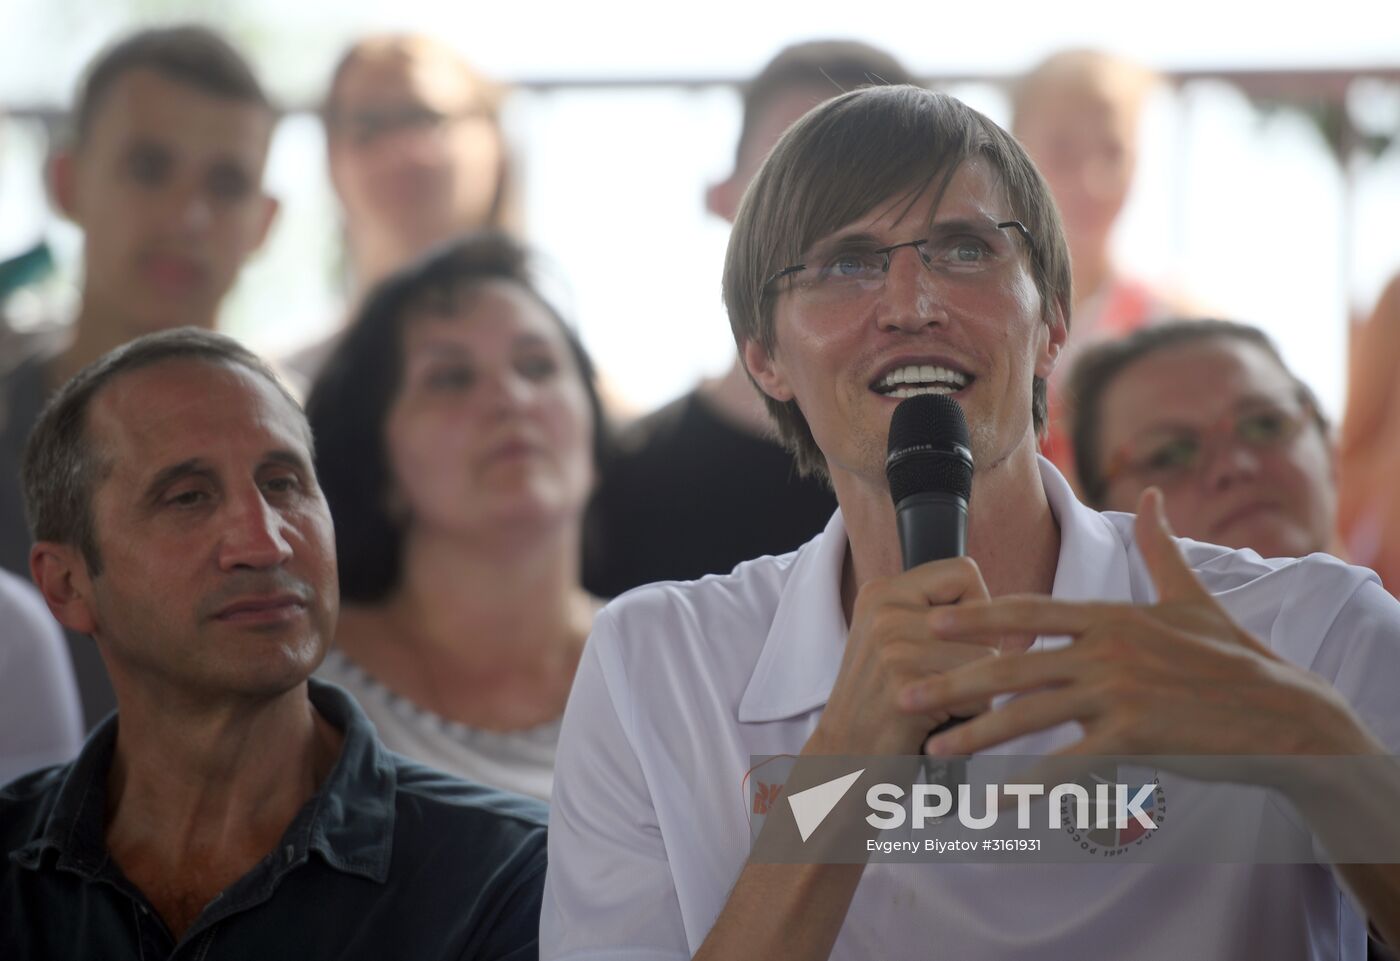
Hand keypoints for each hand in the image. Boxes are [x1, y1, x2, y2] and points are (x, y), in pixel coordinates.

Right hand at [808, 556, 1001, 756]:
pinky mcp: (907, 686)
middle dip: (978, 657)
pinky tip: (934, 722)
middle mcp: (884, 611)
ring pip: (988, 658)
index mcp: (881, 592)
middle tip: (936, 680)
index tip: (956, 640)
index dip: (977, 609)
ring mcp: (892, 646)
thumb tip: (1026, 629)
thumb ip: (956, 625)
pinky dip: (967, 717)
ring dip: (975, 691)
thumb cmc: (883, 704)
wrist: (843, 759)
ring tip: (936, 703)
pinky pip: (979, 695)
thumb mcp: (901, 646)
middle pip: (984, 620)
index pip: (963, 571)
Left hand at [898, 489, 1374, 761]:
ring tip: (934, 747)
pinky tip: (997, 799)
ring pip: (1030, 714)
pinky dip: (1030, 784)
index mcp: (1111, 615)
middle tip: (901, 690)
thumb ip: (1160, 548)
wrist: (1286, 714)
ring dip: (976, 733)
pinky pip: (1070, 764)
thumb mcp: (1193, 596)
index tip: (927, 621)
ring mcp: (1120, 693)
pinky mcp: (1136, 737)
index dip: (974, 616)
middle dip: (952, 677)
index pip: (1027, 611)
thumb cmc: (1234, 657)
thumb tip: (1152, 496)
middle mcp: (1107, 649)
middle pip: (1012, 663)